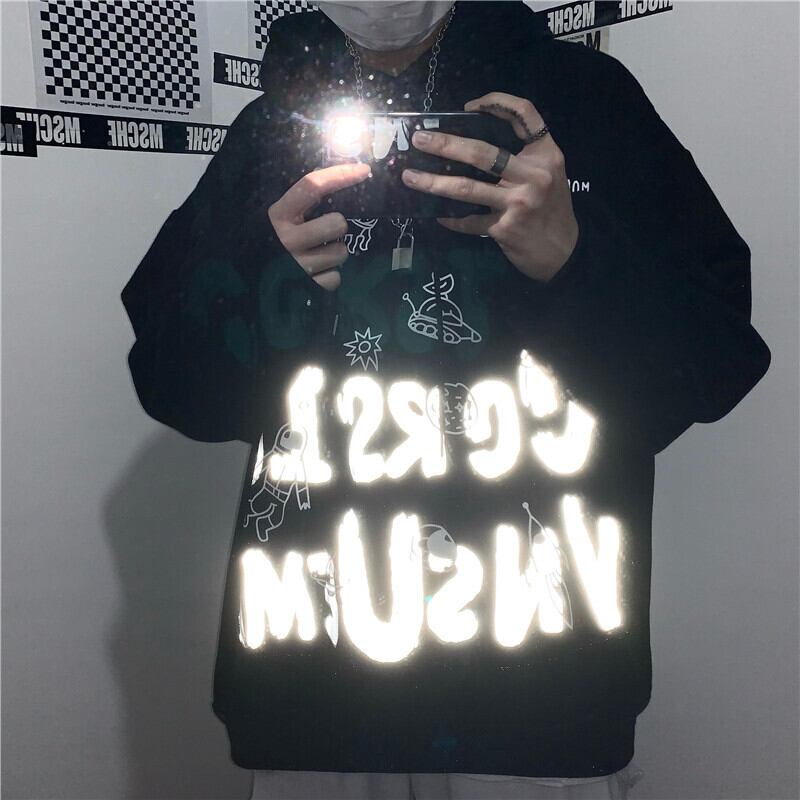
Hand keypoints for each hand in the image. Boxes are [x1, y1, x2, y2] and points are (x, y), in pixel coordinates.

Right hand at [268, 162, 370, 290]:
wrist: (256, 277)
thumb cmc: (274, 241)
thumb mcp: (283, 216)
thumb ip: (304, 200)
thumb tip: (340, 177)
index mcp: (280, 214)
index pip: (312, 186)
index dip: (340, 174)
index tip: (363, 170)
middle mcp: (287, 239)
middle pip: (337, 223)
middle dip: (339, 226)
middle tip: (328, 232)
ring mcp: (297, 264)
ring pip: (341, 253)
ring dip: (336, 253)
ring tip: (321, 254)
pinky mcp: (308, 286)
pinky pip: (335, 278)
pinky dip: (331, 275)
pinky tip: (319, 272)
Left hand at [401, 92, 578, 282]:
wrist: (565, 251)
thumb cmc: (552, 208)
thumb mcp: (550, 173)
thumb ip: (524, 155)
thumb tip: (475, 140)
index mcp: (545, 154)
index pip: (524, 113)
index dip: (497, 102)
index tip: (468, 106)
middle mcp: (532, 175)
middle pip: (482, 152)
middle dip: (446, 144)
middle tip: (419, 140)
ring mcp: (517, 203)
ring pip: (467, 188)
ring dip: (433, 182)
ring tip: (410, 176)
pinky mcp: (504, 228)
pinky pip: (469, 221)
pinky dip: (450, 218)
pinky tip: (436, 213)